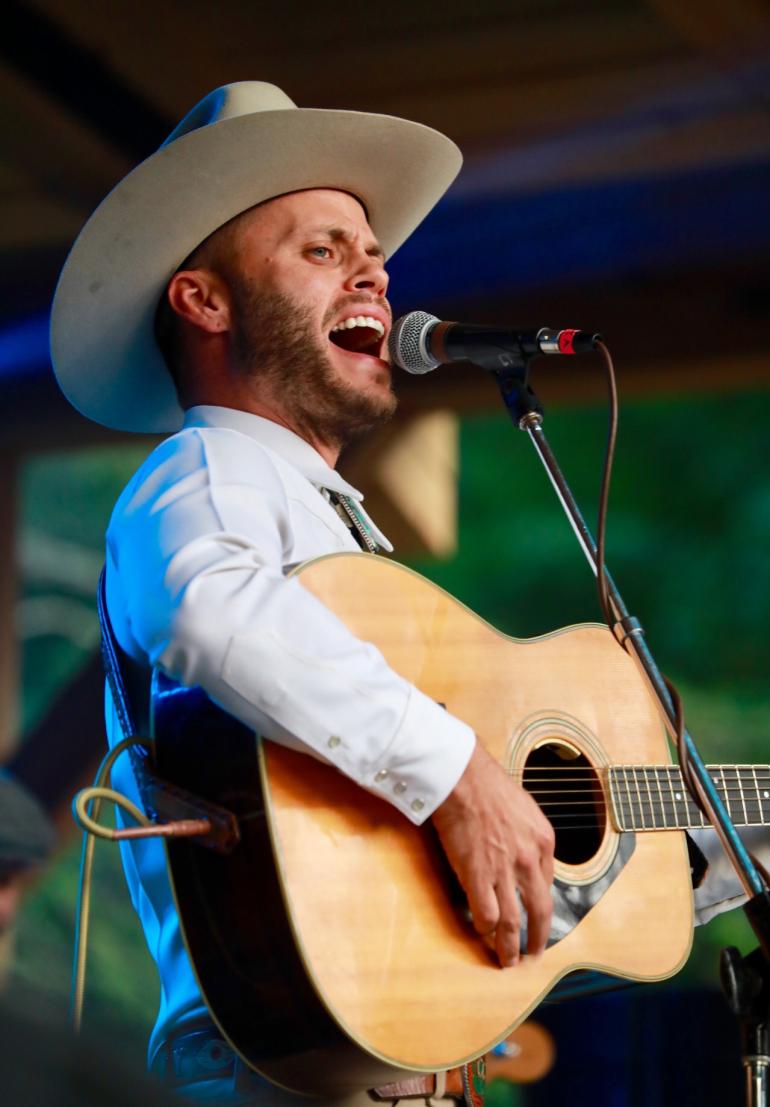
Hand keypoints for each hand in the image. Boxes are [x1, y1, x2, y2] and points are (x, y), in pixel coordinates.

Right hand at [431, 742, 554, 966]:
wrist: (463, 777)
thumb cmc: (487, 784)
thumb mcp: (524, 808)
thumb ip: (528, 835)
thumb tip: (525, 855)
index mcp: (545, 841)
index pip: (548, 883)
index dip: (539, 904)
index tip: (534, 916)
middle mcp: (530, 860)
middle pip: (539, 912)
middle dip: (537, 939)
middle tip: (532, 954)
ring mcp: (505, 871)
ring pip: (513, 922)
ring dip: (509, 947)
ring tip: (507, 961)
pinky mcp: (478, 876)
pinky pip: (487, 915)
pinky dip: (485, 928)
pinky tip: (482, 933)